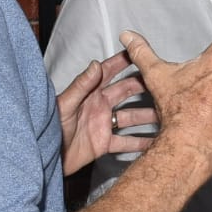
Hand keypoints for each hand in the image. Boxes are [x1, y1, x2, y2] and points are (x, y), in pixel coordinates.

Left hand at [56, 49, 155, 175]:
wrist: (44, 160)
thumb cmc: (48, 130)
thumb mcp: (65, 105)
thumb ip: (81, 85)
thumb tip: (96, 64)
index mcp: (89, 94)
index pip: (108, 72)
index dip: (123, 61)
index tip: (138, 51)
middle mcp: (99, 106)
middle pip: (125, 92)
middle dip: (143, 86)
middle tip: (162, 82)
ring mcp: (103, 125)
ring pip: (131, 117)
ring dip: (147, 115)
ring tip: (166, 114)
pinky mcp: (104, 144)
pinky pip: (126, 142)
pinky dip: (141, 143)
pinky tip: (156, 142)